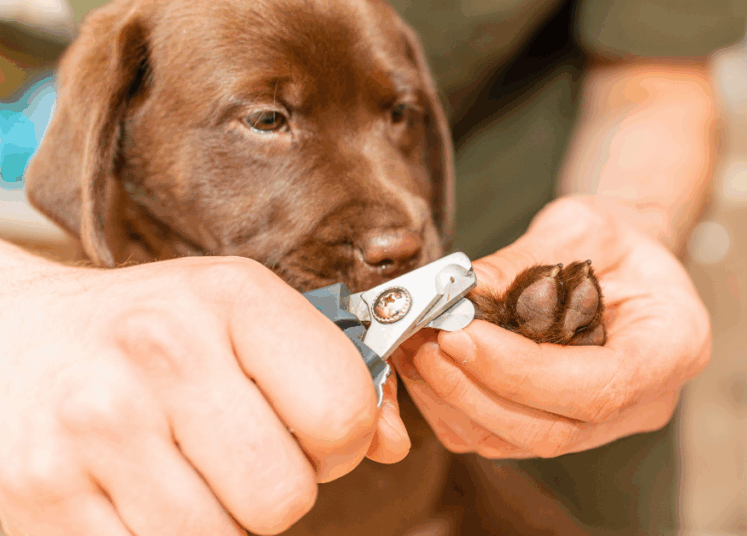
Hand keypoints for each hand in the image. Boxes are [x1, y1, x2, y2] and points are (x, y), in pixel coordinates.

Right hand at [0, 248, 408, 535]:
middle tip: (237, 457)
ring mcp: (97, 427)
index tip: (310, 433)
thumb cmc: (145, 332)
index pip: (344, 412)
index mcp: (231, 299)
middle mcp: (162, 354)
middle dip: (275, 490)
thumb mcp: (238, 317)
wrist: (12, 336)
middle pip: (285, 497)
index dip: (339, 441)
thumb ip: (325, 372)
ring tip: (181, 470)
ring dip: (217, 521)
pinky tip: (137, 493)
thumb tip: (391, 444)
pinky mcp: (44, 495)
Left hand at [391, 196, 710, 457]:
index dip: (524, 373)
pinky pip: (500, 438)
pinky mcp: (562, 427)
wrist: (625, 259)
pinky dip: (454, 407)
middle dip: (478, 390)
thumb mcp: (581, 226)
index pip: (599, 388)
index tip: (463, 336)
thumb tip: (461, 291)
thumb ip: (526, 259)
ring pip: (518, 443)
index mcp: (673, 347)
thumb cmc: (616, 239)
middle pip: (554, 431)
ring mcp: (603, 425)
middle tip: (428, 342)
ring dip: (455, 401)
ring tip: (416, 348)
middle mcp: (644, 401)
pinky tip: (427, 366)